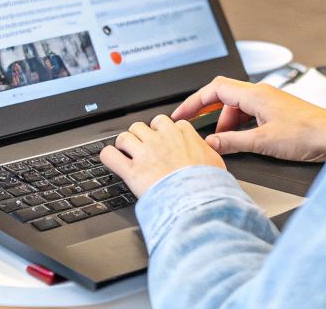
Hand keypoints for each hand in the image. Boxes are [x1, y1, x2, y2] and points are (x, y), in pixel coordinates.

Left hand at [99, 115, 222, 195]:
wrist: (198, 203)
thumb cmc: (209, 185)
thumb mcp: (217, 163)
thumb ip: (208, 150)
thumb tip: (208, 148)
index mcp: (182, 134)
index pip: (167, 123)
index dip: (163, 132)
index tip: (164, 140)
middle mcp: (161, 139)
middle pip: (143, 125)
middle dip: (141, 135)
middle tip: (144, 148)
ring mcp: (145, 153)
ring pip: (125, 136)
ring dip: (124, 144)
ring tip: (127, 153)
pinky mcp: (132, 171)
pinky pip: (110, 155)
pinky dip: (108, 156)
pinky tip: (111, 159)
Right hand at [173, 75, 325, 162]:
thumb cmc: (308, 133)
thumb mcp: (263, 142)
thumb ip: (233, 142)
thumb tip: (210, 143)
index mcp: (255, 94)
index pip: (214, 89)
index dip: (194, 101)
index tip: (182, 115)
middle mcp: (262, 94)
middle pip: (224, 98)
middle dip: (210, 117)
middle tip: (202, 135)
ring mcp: (271, 103)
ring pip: (238, 108)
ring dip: (228, 126)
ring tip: (227, 145)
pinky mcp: (278, 113)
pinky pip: (251, 115)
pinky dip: (242, 128)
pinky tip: (245, 143)